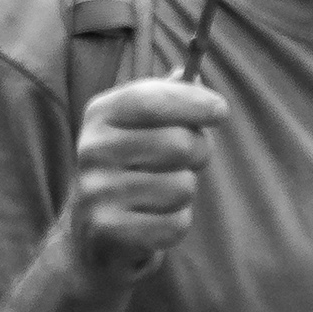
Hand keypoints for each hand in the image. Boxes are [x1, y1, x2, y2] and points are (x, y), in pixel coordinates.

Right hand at [55, 75, 225, 289]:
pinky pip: (174, 224)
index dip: (193, 102)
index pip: (150, 99)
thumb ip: (167, 98)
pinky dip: (176, 225)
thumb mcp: (141, 128)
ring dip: (184, 193)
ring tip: (163, 195)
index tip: (220, 110)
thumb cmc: (132, 172)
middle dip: (198, 153)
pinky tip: (154, 221)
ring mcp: (96, 192)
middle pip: (177, 143)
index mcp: (100, 115)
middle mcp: (92, 150)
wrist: (92, 238)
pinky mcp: (107, 232)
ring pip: (181, 186)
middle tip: (189, 161)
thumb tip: (191, 72)